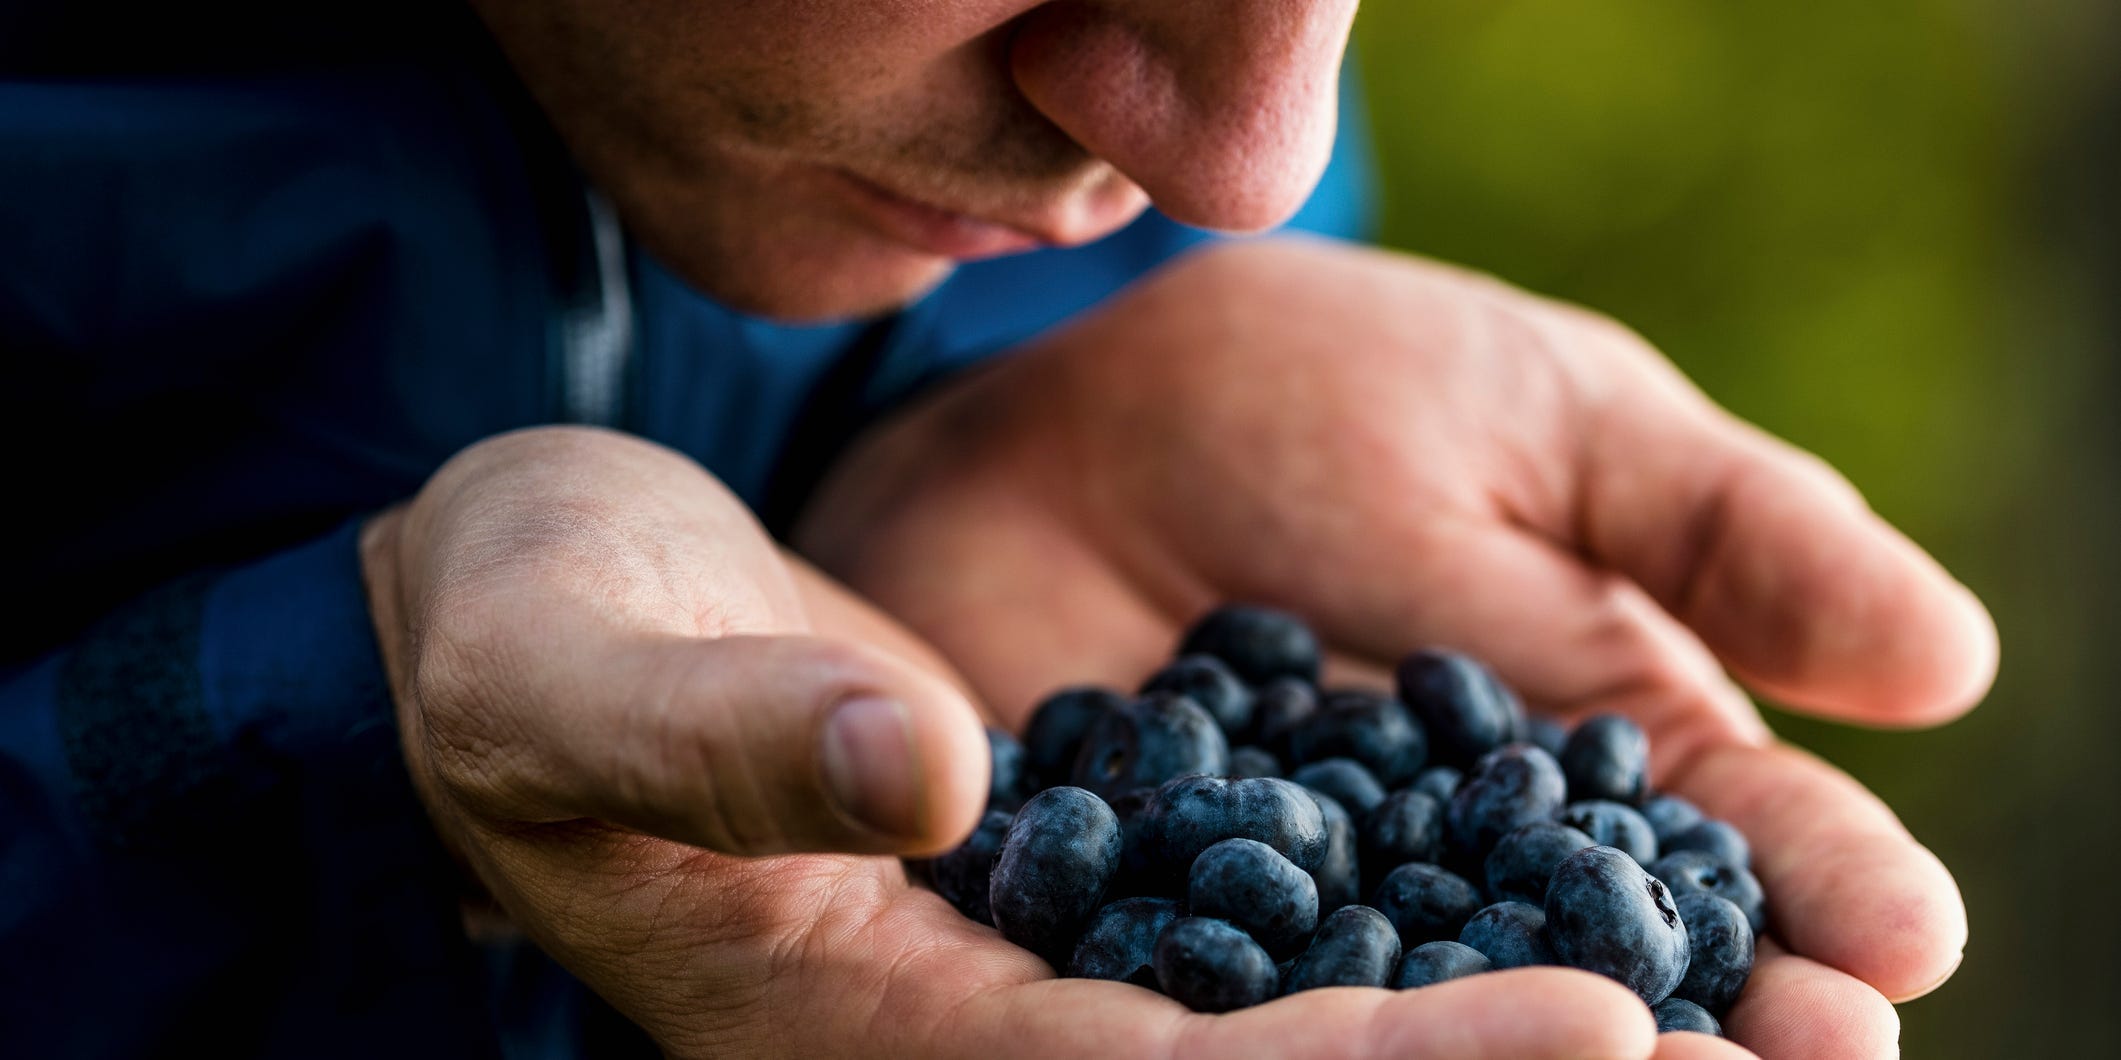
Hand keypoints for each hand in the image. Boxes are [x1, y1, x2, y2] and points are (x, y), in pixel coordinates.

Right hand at [363, 425, 1659, 1058]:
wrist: (550, 614)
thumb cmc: (527, 640)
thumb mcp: (578, 674)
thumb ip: (726, 734)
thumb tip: (921, 769)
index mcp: (867, 1034)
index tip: (1601, 1035)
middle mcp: (978, 1038)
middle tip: (1763, 1059)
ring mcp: (1037, 975)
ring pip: (1303, 1044)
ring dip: (1506, 1037)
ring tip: (1741, 1007)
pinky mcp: (1080, 895)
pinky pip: (1284, 947)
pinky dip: (1435, 944)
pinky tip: (1590, 910)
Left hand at [797, 237, 1996, 1057]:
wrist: (1058, 413)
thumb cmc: (1321, 391)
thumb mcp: (1545, 421)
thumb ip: (1722, 536)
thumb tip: (1953, 662)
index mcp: (1592, 739)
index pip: (1726, 832)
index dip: (1818, 883)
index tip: (1898, 937)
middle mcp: (1469, 856)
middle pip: (1605, 958)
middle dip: (1711, 1013)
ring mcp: (1312, 901)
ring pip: (1442, 997)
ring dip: (1535, 1045)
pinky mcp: (1153, 917)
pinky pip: (1224, 975)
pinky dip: (1290, 1020)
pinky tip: (1340, 1046)